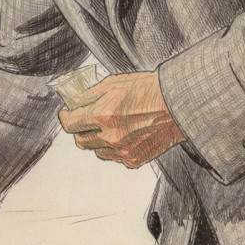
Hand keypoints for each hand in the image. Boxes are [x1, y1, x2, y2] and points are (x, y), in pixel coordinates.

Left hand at [58, 70, 183, 168]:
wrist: (178, 105)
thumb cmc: (147, 90)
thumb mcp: (113, 84)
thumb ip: (87, 96)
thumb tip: (70, 103)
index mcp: (102, 116)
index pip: (70, 123)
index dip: (67, 116)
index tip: (68, 113)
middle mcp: (110, 137)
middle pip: (80, 140)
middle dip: (80, 128)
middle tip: (88, 118)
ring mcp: (122, 151)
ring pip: (96, 150)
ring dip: (97, 139)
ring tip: (112, 125)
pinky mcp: (133, 160)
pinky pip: (113, 157)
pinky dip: (114, 148)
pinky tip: (126, 134)